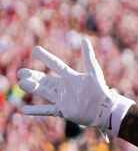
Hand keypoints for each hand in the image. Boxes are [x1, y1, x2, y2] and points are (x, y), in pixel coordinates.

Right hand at [16, 38, 133, 138]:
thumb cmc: (100, 90)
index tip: (35, 49)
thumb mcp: (94, 72)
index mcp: (71, 77)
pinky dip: (36, 110)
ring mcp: (62, 99)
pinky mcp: (62, 110)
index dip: (46, 57)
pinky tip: (24, 110)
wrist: (104, 110)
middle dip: (33, 76)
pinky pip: (46, 110)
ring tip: (21, 84)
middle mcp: (64, 87)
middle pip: (45, 80)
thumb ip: (88, 57)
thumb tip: (84, 39)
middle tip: (21, 73)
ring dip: (33, 88)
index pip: (56, 65)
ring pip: (44, 92)